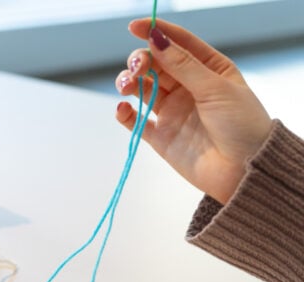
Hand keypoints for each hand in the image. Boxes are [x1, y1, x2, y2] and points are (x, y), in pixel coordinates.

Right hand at [115, 19, 272, 204]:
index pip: (178, 44)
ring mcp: (173, 112)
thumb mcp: (215, 88)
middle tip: (137, 67)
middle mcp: (188, 88)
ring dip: (130, 83)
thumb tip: (156, 40)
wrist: (243, 170)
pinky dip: (125, 113)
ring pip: (143, 89)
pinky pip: (136, 121)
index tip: (135, 26)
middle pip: (156, 65)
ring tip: (126, 86)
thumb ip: (183, 65)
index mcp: (208, 69)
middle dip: (141, 61)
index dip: (156, 32)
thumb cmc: (241, 126)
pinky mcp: (160, 136)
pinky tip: (122, 108)